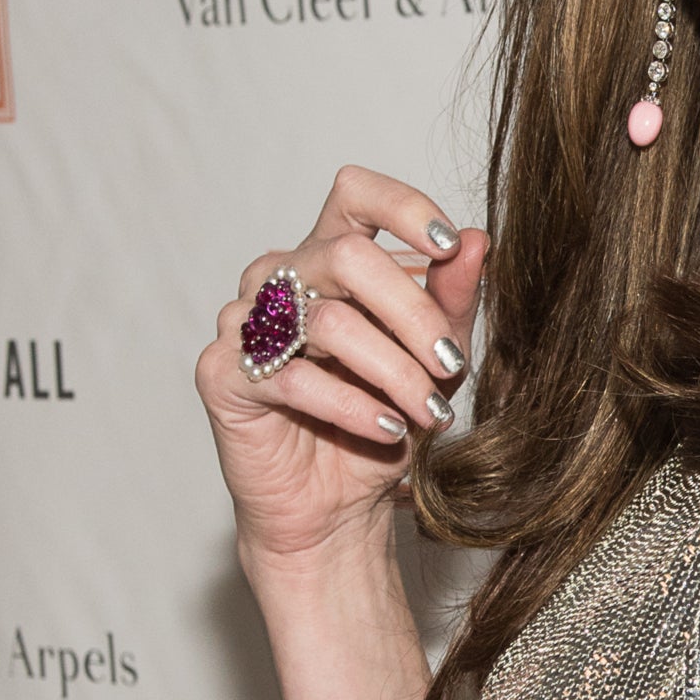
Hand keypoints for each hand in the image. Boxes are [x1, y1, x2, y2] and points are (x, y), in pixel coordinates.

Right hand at [197, 165, 487, 568]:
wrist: (340, 503)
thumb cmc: (388, 415)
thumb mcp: (435, 356)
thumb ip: (452, 299)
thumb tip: (478, 240)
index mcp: (331, 254)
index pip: (356, 196)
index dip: (403, 208)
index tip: (450, 246)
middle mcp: (281, 276)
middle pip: (349, 255)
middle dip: (413, 314)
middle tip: (451, 365)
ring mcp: (244, 321)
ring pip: (328, 321)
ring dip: (393, 370)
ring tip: (428, 410)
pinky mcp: (221, 374)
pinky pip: (292, 378)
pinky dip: (352, 406)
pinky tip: (388, 428)